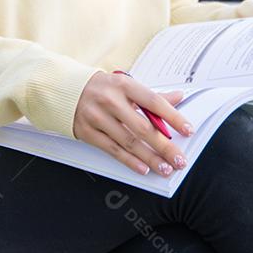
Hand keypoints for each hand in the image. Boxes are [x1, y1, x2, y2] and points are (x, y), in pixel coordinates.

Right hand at [73, 70, 192, 176]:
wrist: (65, 90)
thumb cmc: (101, 88)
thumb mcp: (126, 86)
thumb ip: (152, 96)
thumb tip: (178, 98)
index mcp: (124, 85)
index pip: (154, 102)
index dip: (173, 117)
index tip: (187, 129)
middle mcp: (111, 101)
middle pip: (143, 127)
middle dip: (164, 146)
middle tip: (178, 158)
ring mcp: (98, 117)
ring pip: (129, 142)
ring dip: (150, 157)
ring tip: (165, 167)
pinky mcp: (88, 132)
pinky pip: (113, 150)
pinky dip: (130, 161)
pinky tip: (143, 167)